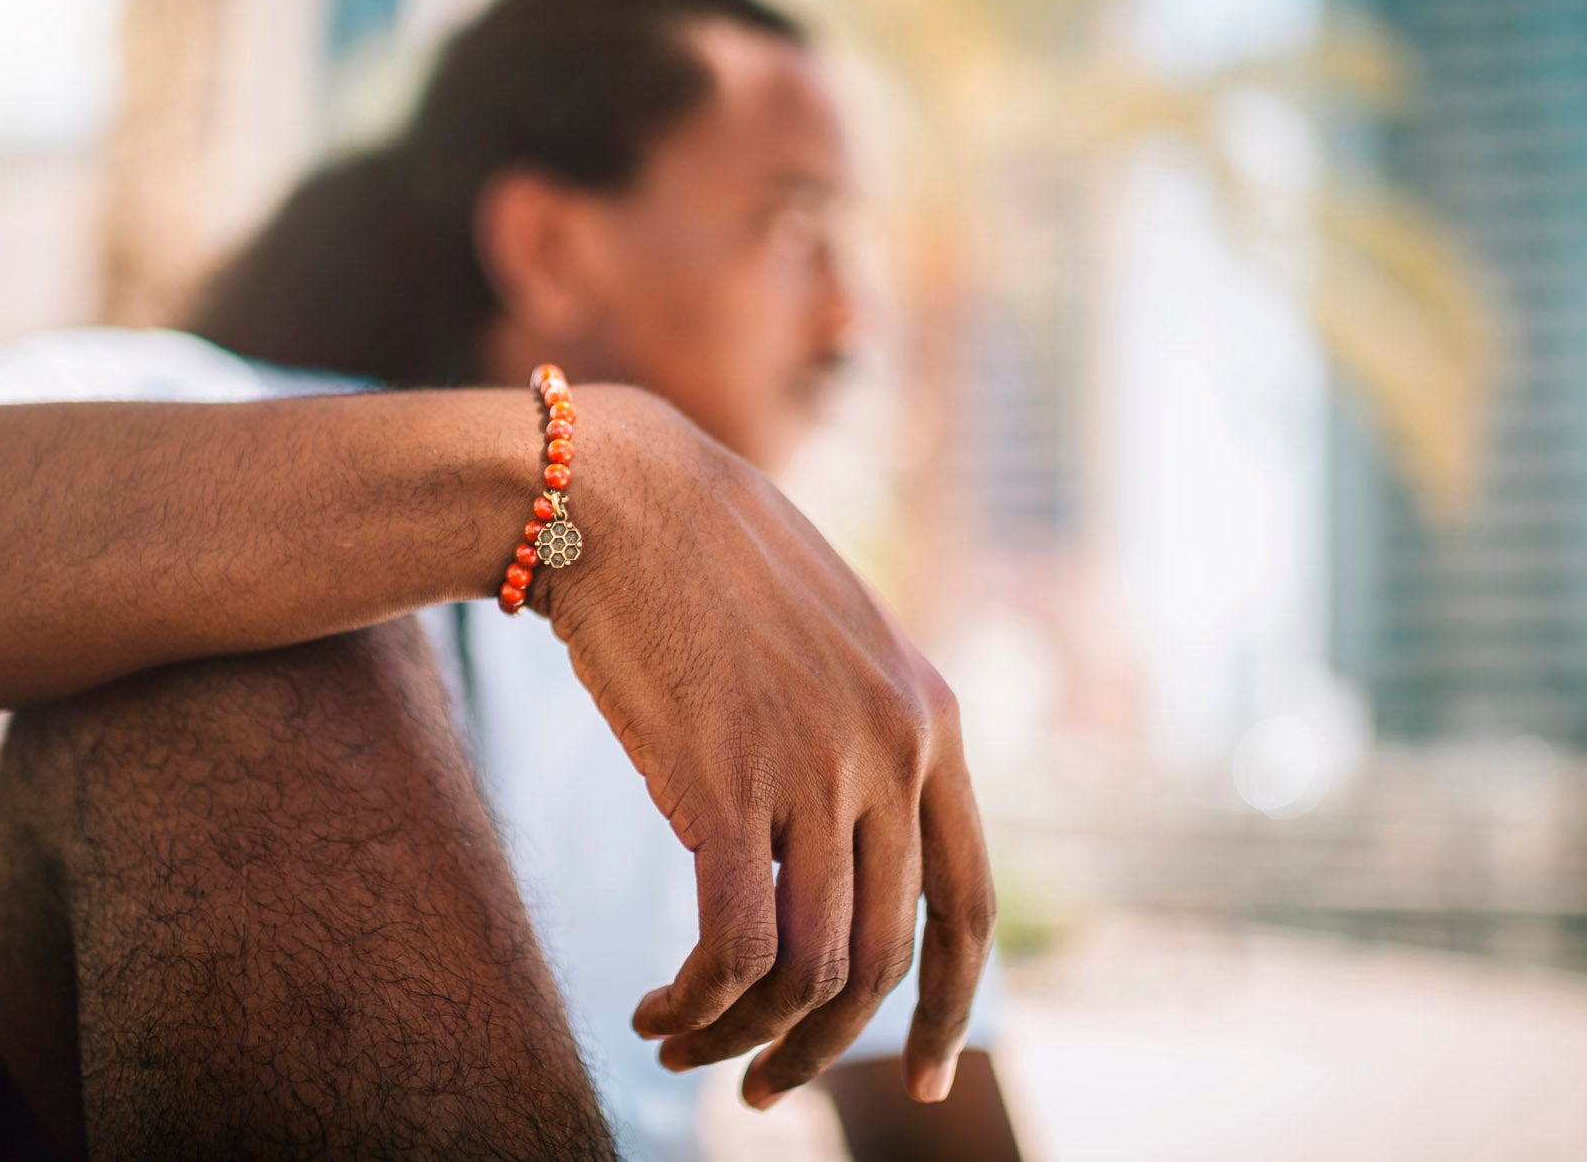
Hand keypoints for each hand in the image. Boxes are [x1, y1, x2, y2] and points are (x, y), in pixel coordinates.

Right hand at [534, 386, 994, 1107]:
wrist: (618, 493)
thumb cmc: (706, 563)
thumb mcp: (828, 643)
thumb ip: (859, 740)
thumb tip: (834, 858)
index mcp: (932, 718)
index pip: (968, 908)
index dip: (950, 1011)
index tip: (919, 1081)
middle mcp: (895, 750)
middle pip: (885, 961)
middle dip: (827, 1052)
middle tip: (762, 1094)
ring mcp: (817, 768)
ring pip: (812, 972)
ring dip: (747, 1040)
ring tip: (684, 1049)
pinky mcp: (725, 785)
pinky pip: (734, 946)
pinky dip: (698, 1002)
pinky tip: (654, 1010)